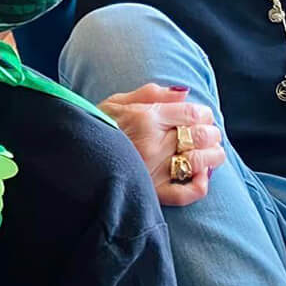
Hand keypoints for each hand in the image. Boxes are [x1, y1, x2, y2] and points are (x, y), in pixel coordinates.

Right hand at [99, 82, 224, 206]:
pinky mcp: (153, 193)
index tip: (202, 116)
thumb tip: (183, 92)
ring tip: (213, 153)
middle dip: (212, 133)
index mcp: (145, 117)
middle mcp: (153, 144)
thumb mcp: (115, 101)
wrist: (72, 156)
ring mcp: (155, 170)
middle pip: (201, 135)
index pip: (191, 112)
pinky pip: (186, 192)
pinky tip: (201, 176)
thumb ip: (149, 93)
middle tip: (209, 134)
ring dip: (214, 156)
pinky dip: (201, 184)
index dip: (204, 113)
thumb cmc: (93, 126)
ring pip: (200, 162)